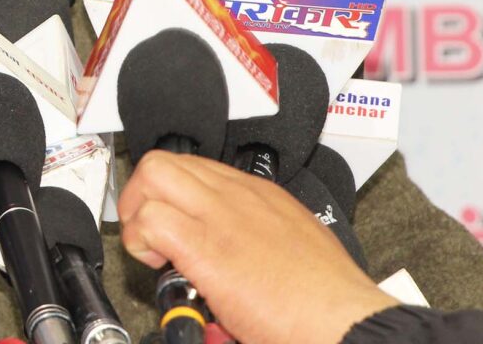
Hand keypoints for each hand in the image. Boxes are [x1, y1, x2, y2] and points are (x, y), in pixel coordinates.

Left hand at [118, 152, 395, 343]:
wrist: (343, 321)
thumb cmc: (328, 298)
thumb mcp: (298, 244)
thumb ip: (261, 238)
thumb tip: (235, 256)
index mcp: (260, 195)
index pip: (197, 168)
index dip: (174, 193)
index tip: (173, 219)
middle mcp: (237, 196)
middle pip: (166, 162)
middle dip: (144, 194)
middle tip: (150, 231)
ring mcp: (219, 215)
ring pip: (153, 175)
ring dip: (138, 213)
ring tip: (152, 248)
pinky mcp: (204, 246)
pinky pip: (151, 221)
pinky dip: (142, 241)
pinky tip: (161, 266)